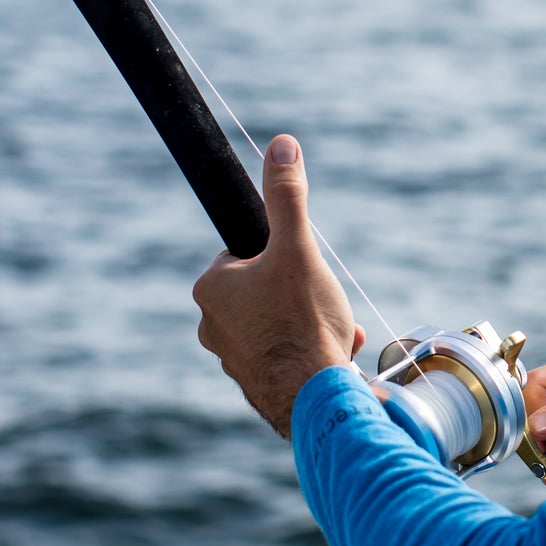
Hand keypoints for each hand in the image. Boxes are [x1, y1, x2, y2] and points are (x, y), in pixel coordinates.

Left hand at [193, 135, 364, 436]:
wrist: (316, 400)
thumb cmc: (303, 322)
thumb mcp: (298, 248)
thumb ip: (287, 196)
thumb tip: (280, 144)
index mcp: (211, 287)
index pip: (248, 252)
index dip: (282, 254)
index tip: (301, 268)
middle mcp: (211, 324)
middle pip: (266, 286)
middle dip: (301, 289)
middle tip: (322, 299)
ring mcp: (231, 357)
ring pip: (278, 319)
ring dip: (310, 318)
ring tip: (334, 328)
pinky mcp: (255, 382)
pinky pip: (285, 351)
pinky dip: (310, 346)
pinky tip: (335, 351)